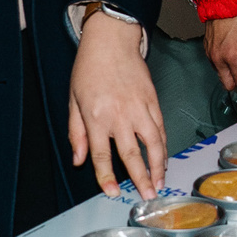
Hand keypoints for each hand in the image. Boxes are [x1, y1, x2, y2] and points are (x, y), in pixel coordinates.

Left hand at [68, 10, 165, 195]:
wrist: (111, 40)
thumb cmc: (89, 68)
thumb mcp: (73, 101)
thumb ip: (76, 133)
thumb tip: (79, 160)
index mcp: (96, 117)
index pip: (102, 155)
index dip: (107, 177)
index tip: (112, 193)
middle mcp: (120, 115)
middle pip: (132, 155)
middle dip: (140, 179)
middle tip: (147, 197)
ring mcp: (139, 108)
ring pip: (153, 144)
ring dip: (158, 166)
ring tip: (160, 182)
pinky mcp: (153, 101)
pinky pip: (160, 128)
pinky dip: (163, 146)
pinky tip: (163, 158)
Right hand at [206, 12, 236, 96]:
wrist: (223, 3)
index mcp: (232, 58)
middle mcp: (218, 59)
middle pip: (226, 84)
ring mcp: (210, 53)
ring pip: (220, 73)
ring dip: (229, 73)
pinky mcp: (206, 47)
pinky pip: (215, 62)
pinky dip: (223, 63)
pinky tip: (230, 54)